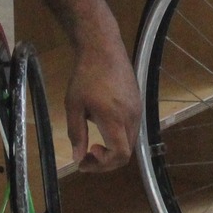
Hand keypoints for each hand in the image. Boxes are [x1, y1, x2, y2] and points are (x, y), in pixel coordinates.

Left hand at [66, 35, 141, 172]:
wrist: (103, 48)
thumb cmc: (86, 75)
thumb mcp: (74, 105)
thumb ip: (77, 133)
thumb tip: (78, 157)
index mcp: (115, 119)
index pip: (120, 154)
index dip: (103, 164)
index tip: (86, 158)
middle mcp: (132, 117)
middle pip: (126, 152)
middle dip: (106, 160)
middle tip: (87, 154)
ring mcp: (138, 109)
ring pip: (130, 140)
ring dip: (113, 147)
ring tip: (94, 141)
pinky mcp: (138, 102)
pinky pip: (132, 128)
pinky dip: (118, 136)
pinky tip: (103, 125)